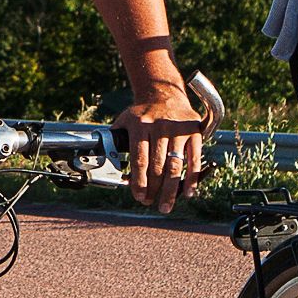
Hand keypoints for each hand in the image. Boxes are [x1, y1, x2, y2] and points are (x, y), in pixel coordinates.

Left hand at [115, 74, 211, 212]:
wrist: (165, 92)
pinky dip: (191, 178)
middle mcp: (160, 126)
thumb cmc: (143, 113)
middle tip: (150, 203)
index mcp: (140, 125)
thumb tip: (102, 162)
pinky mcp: (194, 132)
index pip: (140, 160)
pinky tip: (187, 192)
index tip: (139, 196)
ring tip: (166, 205)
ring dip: (171, 190)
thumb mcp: (125, 121)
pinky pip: (193, 160)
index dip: (139, 182)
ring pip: (174, 166)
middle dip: (153, 189)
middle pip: (157, 166)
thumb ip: (115, 140)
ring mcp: (178, 129)